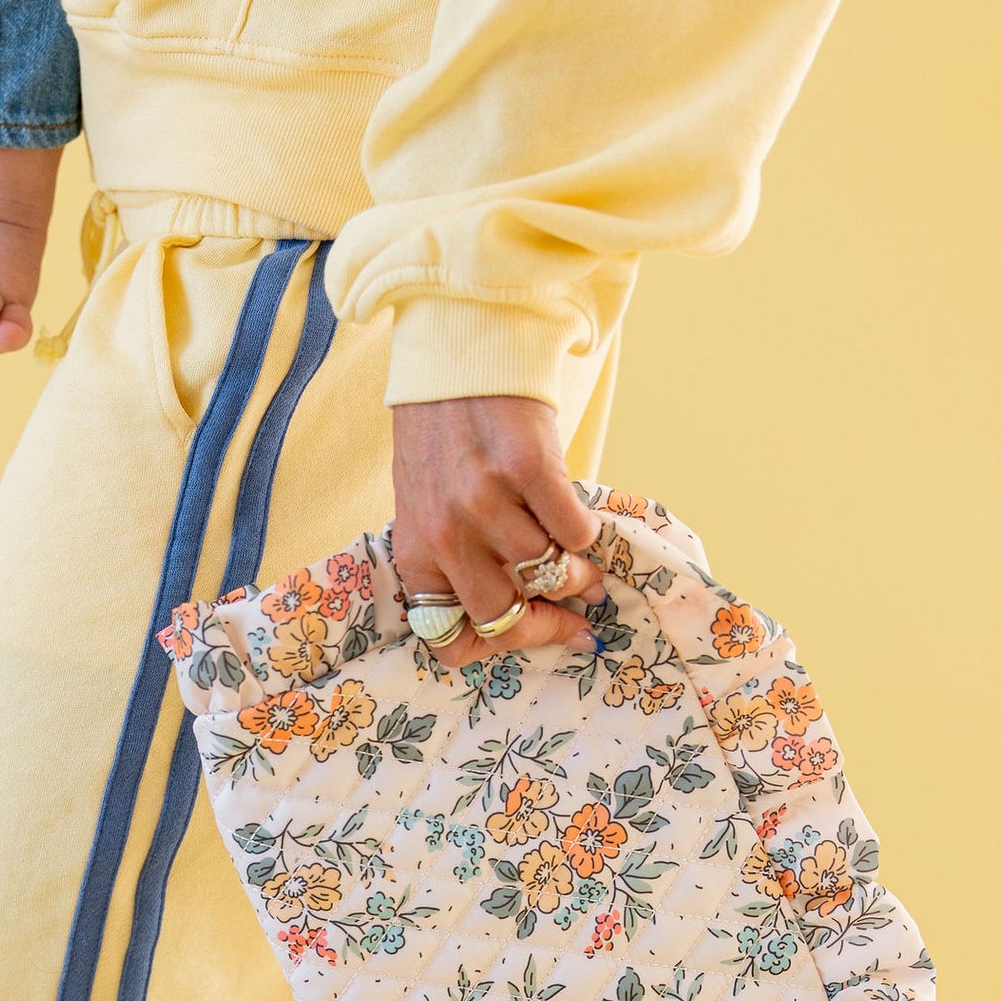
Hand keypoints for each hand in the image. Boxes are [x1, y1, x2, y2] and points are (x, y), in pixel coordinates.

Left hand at [390, 396, 602, 661]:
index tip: (532, 632)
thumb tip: (527, 608)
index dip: (498, 647)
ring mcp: (483, 502)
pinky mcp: (526, 468)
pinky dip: (584, 528)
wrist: (457, 354)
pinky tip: (579, 517)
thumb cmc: (443, 434)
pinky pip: (573, 528)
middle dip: (548, 621)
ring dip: (575, 572)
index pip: (449, 639)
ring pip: (546, 571)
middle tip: (576, 609)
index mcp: (415, 551)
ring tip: (584, 560)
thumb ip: (460, 558)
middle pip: (503, 617)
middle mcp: (444, 533)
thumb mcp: (429, 505)